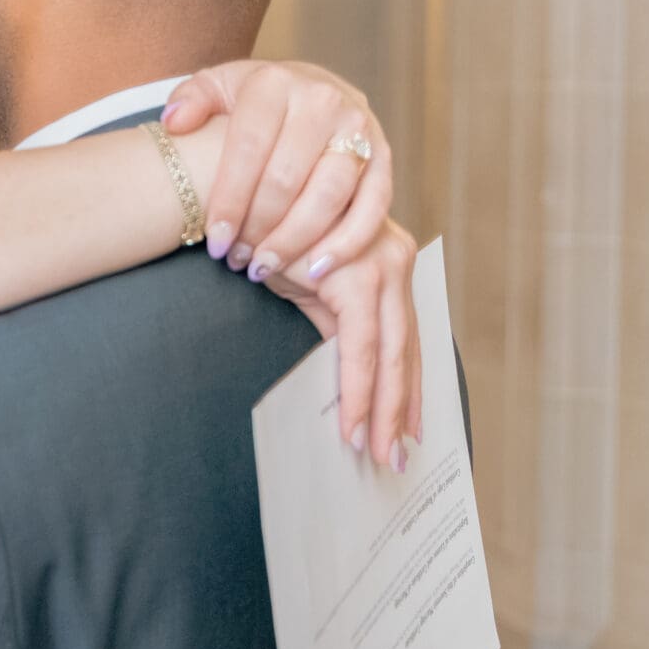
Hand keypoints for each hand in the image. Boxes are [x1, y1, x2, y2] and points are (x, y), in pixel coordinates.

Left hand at [161, 61, 390, 284]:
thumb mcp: (218, 88)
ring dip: (295, 241)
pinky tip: (318, 270)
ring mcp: (359, 129)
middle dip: (257, 227)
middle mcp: (322, 101)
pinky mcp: (384, 158)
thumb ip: (191, 100)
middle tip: (237, 260)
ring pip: (328, 196)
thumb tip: (175, 123)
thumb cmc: (256, 101)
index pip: (248, 148)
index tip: (215, 242)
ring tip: (265, 267)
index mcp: (276, 82)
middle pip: (286, 178)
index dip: (229, 200)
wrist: (314, 91)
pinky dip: (348, 242)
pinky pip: (373, 207)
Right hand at [263, 218, 424, 469]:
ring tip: (373, 450)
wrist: (240, 191)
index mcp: (388, 262)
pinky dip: (356, 387)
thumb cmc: (269, 232)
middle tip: (395, 457)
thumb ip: (335, 316)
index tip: (408, 430)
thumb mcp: (308, 281)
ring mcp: (379, 264)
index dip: (407, 387)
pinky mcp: (354, 274)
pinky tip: (351, 420)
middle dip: (399, 409)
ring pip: (388, 353)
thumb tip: (347, 372)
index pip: (404, 337)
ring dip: (380, 408)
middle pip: (405, 350)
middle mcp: (394, 260)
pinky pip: (360, 346)